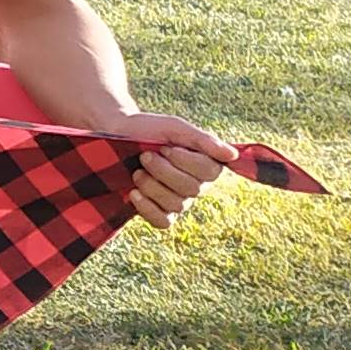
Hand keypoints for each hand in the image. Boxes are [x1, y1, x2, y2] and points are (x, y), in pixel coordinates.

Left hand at [104, 109, 237, 226]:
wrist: (117, 137)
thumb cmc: (150, 130)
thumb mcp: (175, 128)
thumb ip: (202, 140)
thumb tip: (232, 155)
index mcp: (206, 164)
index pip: (210, 172)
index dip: (185, 161)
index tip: (164, 147)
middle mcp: (197, 186)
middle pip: (191, 189)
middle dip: (163, 171)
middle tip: (146, 157)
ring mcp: (179, 201)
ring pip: (176, 205)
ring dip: (152, 186)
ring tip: (137, 172)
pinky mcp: (160, 212)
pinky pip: (163, 222)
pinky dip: (148, 209)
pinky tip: (134, 193)